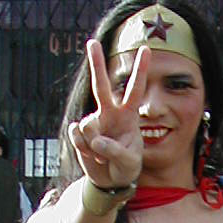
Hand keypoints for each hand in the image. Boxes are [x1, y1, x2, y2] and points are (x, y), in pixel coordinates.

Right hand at [68, 39, 149, 189]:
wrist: (111, 181)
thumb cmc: (127, 167)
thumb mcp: (129, 162)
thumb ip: (115, 150)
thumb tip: (96, 141)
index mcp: (128, 116)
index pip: (135, 90)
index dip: (140, 71)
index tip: (145, 49)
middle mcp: (110, 114)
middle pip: (101, 86)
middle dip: (96, 64)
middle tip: (92, 42)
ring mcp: (94, 122)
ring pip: (87, 125)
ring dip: (93, 145)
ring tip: (102, 156)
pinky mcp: (80, 133)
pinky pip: (76, 135)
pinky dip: (83, 148)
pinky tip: (91, 156)